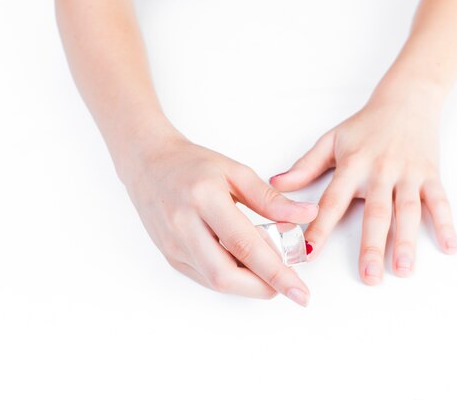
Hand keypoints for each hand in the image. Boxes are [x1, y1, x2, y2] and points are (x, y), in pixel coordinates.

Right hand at [120, 129, 318, 305]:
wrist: (148, 164)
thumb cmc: (193, 164)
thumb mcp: (237, 172)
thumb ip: (272, 199)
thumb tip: (307, 216)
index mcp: (204, 199)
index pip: (245, 245)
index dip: (276, 272)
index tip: (300, 292)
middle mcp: (184, 226)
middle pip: (226, 275)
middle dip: (263, 286)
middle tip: (289, 282)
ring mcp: (173, 246)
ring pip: (216, 281)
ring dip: (249, 283)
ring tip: (269, 268)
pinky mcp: (171, 257)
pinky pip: (206, 278)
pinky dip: (232, 277)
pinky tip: (246, 265)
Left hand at [270, 85, 456, 283]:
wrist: (407, 99)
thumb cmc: (366, 125)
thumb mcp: (331, 140)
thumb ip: (305, 166)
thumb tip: (276, 183)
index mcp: (353, 165)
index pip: (333, 201)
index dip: (319, 228)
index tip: (308, 253)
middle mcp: (381, 170)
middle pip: (376, 213)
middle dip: (372, 246)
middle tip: (369, 276)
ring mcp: (408, 173)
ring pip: (409, 210)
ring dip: (407, 241)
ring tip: (404, 269)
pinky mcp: (431, 174)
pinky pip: (440, 201)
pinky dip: (447, 223)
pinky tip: (450, 247)